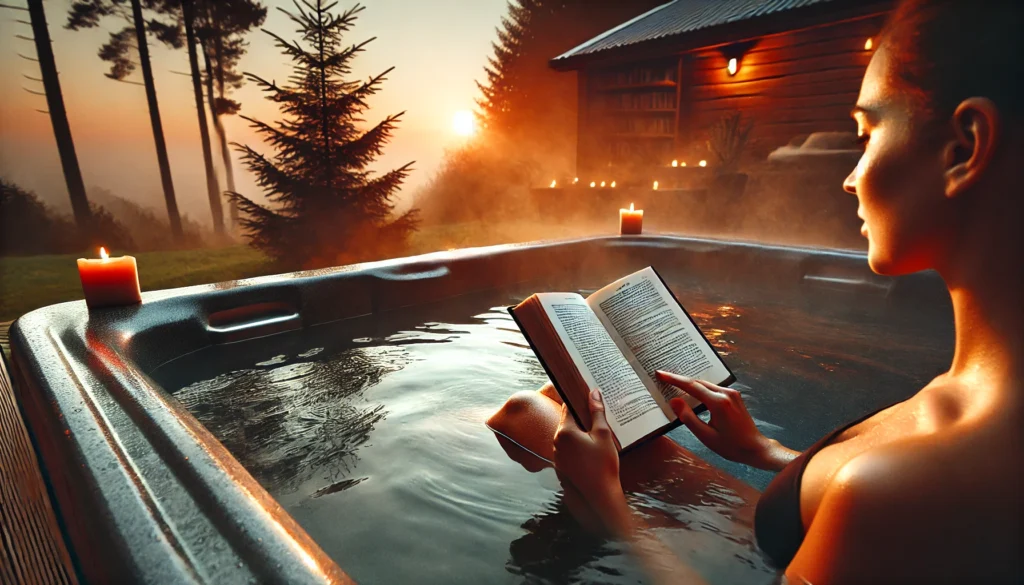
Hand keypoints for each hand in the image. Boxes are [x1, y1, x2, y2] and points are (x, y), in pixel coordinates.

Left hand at [552, 388, 630, 533]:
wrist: (599, 496)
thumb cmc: (603, 465)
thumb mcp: (603, 434)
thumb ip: (597, 412)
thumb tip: (593, 393)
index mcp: (564, 431)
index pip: (568, 407)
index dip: (578, 399)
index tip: (585, 393)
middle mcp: (556, 442)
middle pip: (567, 422)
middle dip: (581, 417)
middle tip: (596, 414)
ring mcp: (557, 455)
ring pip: (567, 436)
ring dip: (579, 433)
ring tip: (596, 432)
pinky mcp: (561, 466)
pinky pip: (568, 450)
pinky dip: (577, 446)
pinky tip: (591, 450)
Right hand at [656, 370, 797, 470]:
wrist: (755, 448)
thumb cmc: (731, 446)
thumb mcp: (706, 436)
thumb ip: (688, 417)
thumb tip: (674, 401)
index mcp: (718, 403)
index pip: (692, 386)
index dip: (674, 379)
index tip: (660, 374)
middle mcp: (726, 393)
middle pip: (698, 382)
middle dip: (680, 379)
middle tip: (663, 377)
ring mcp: (732, 393)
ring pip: (706, 384)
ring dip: (690, 384)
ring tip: (674, 383)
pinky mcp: (734, 396)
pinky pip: (713, 388)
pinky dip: (701, 388)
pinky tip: (693, 391)